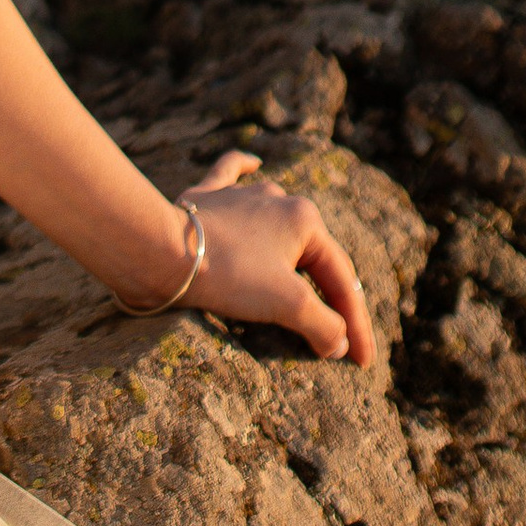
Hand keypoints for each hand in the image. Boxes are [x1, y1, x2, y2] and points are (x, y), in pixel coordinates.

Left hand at [180, 151, 376, 366]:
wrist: (162, 249)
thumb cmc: (230, 272)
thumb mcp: (287, 304)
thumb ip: (323, 325)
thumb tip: (338, 343)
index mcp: (305, 220)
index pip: (341, 280)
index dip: (355, 325)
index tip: (362, 362)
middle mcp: (279, 199)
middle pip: (313, 255)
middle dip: (329, 293)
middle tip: (339, 333)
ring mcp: (242, 194)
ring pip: (277, 221)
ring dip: (295, 250)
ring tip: (309, 276)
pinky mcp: (208, 196)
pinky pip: (231, 175)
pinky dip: (243, 168)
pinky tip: (253, 163)